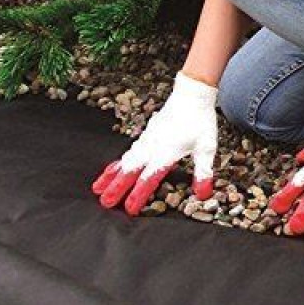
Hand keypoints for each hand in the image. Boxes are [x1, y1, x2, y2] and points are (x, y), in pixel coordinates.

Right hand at [92, 72, 217, 215]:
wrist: (191, 94)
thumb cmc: (199, 121)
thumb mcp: (206, 148)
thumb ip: (202, 172)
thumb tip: (202, 194)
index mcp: (165, 153)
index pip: (148, 179)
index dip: (138, 195)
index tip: (128, 209)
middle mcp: (151, 148)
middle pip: (129, 171)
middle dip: (115, 188)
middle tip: (103, 202)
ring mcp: (146, 141)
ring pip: (124, 162)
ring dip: (111, 176)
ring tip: (97, 188)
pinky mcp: (145, 135)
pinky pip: (128, 153)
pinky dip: (117, 164)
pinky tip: (113, 169)